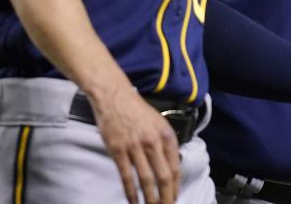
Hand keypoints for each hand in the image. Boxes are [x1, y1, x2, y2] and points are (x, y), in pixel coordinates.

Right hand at [90, 85, 181, 203]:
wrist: (114, 96)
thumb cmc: (137, 110)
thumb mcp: (159, 123)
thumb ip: (165, 143)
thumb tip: (171, 166)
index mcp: (166, 135)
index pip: (175, 167)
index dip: (176, 187)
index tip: (175, 198)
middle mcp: (153, 142)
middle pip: (164, 177)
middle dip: (167, 197)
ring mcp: (135, 147)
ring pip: (146, 180)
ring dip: (150, 199)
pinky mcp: (118, 151)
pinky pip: (126, 176)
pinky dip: (131, 192)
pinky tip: (134, 202)